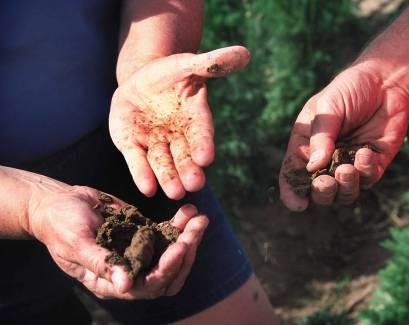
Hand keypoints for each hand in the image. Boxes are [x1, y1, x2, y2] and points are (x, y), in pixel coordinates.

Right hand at [29, 183, 207, 298]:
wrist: (58, 202)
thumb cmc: (60, 225)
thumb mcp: (76, 243)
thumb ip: (100, 264)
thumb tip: (126, 285)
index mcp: (111, 282)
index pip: (148, 286)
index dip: (167, 270)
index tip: (180, 246)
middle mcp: (130, 270)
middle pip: (168, 274)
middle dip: (186, 253)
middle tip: (197, 227)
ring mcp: (139, 252)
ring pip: (173, 254)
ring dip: (189, 238)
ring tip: (200, 218)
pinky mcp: (144, 233)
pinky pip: (168, 234)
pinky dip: (180, 225)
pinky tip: (189, 210)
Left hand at [110, 46, 249, 198]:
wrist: (140, 82)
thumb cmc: (168, 74)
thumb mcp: (186, 64)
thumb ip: (211, 63)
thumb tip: (244, 53)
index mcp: (194, 118)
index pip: (201, 132)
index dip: (203, 144)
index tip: (206, 158)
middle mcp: (177, 135)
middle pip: (184, 154)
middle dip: (188, 169)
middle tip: (194, 185)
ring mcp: (155, 142)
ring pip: (162, 162)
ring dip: (168, 177)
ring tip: (174, 192)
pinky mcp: (133, 145)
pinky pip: (137, 160)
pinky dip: (141, 173)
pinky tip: (147, 188)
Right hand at [279, 66, 408, 210]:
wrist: (386, 82)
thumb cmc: (349, 89)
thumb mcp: (327, 106)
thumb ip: (320, 136)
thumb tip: (313, 167)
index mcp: (306, 146)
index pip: (293, 175)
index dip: (292, 193)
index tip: (298, 204)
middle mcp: (326, 160)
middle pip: (319, 191)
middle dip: (322, 193)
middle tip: (326, 182)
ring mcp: (350, 163)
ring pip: (345, 193)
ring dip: (345, 187)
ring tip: (347, 168)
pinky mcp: (373, 164)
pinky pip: (368, 179)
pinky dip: (365, 171)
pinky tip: (366, 151)